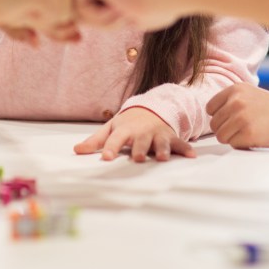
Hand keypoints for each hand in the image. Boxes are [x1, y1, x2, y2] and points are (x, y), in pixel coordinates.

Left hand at [73, 107, 195, 161]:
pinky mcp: (170, 137)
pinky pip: (179, 143)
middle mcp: (141, 132)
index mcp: (124, 130)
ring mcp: (156, 134)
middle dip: (139, 148)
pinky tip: (192, 156)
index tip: (105, 158)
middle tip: (138, 157)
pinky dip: (186, 149)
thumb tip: (76, 151)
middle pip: (140, 141)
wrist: (150, 109)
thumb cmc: (127, 124)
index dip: (110, 148)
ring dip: (162, 149)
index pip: (115, 140)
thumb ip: (95, 140)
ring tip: (162, 157)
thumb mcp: (111, 128)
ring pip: (159, 142)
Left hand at [206, 83, 268, 148]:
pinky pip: (233, 144)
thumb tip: (213, 117)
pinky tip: (257, 138)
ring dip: (234, 138)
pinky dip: (243, 145)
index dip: (220, 118)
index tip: (233, 120)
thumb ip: (233, 101)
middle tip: (246, 129)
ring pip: (221, 136)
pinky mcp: (249, 134)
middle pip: (214, 124)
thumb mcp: (252, 94)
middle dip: (227, 130)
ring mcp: (241, 117)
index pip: (210, 108)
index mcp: (235, 89)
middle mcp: (236, 101)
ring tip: (251, 132)